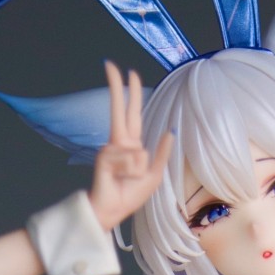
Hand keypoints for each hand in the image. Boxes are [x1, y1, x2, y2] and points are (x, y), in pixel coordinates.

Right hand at [89, 61, 174, 231]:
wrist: (113, 211)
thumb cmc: (130, 195)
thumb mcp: (154, 174)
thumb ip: (161, 153)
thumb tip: (169, 132)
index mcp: (131, 145)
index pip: (132, 114)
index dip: (131, 94)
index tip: (130, 74)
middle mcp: (118, 143)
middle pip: (119, 109)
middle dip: (116, 87)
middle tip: (110, 63)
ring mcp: (110, 149)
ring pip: (137, 151)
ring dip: (138, 170)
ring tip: (127, 181)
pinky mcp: (104, 157)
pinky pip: (130, 160)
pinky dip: (131, 172)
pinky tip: (120, 180)